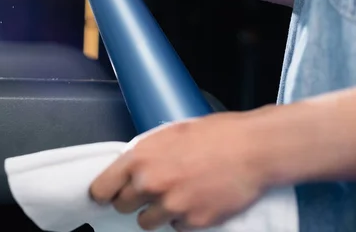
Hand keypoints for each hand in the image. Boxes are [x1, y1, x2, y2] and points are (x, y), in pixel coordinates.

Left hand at [90, 113, 267, 230]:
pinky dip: (183, 219)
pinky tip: (196, 201)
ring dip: (156, 212)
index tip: (107, 195)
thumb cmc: (215, 135)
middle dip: (133, 200)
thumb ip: (146, 153)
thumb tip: (132, 167)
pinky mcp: (193, 222)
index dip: (105, 192)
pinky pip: (176, 228)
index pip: (102, 187)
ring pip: (146, 222)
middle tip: (151, 191)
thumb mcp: (170, 133)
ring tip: (176, 195)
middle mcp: (150, 184)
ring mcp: (171, 206)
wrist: (253, 149)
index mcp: (140, 158)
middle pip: (122, 206)